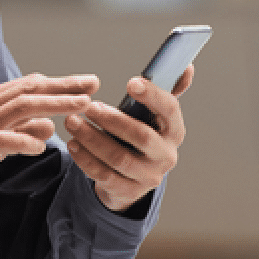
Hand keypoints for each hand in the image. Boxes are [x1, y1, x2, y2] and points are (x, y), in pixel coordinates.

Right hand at [0, 73, 98, 201]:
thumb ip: (21, 128)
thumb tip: (50, 123)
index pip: (28, 84)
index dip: (59, 82)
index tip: (86, 83)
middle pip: (29, 89)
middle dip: (64, 86)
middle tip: (92, 85)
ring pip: (22, 108)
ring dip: (55, 105)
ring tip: (81, 106)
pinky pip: (5, 140)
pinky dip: (26, 140)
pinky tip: (43, 145)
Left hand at [65, 64, 192, 212]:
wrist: (133, 177)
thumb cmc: (140, 133)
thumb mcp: (152, 115)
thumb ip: (166, 90)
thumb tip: (187, 67)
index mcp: (174, 130)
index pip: (170, 110)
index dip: (152, 96)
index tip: (130, 82)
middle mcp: (166, 155)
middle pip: (142, 137)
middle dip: (113, 120)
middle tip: (89, 106)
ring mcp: (148, 176)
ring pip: (119, 158)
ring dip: (92, 139)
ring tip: (72, 122)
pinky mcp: (128, 191)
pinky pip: (104, 176)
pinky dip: (86, 159)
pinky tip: (73, 144)